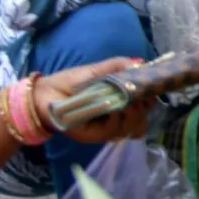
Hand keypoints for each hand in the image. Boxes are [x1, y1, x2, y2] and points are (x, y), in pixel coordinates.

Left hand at [33, 58, 150, 143]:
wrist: (45, 94)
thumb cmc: (71, 82)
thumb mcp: (97, 71)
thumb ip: (118, 66)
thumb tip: (141, 63)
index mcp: (118, 104)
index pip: (143, 109)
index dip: (150, 102)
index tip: (153, 91)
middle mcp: (114, 119)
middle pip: (141, 122)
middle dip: (145, 110)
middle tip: (142, 99)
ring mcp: (105, 129)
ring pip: (131, 129)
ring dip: (134, 116)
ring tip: (129, 104)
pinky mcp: (93, 136)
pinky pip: (113, 132)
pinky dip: (117, 121)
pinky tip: (114, 110)